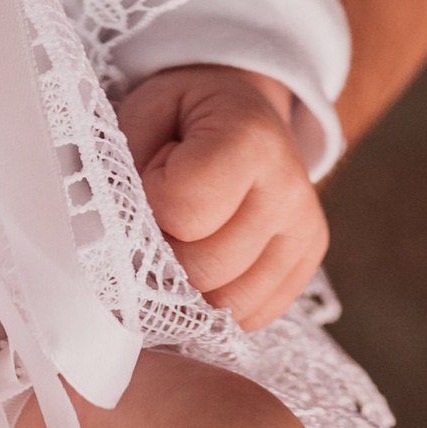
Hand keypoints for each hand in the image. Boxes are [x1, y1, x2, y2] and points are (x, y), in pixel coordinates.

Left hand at [116, 65, 327, 330]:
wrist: (241, 111)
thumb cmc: (182, 117)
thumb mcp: (143, 116)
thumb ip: (126, 173)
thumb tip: (117, 249)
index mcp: (249, 137)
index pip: (184, 209)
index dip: (153, 200)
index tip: (155, 175)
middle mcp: (289, 187)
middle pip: (205, 267)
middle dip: (168, 251)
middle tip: (166, 214)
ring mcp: (305, 230)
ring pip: (229, 304)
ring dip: (193, 283)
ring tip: (190, 234)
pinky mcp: (308, 262)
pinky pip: (252, 316)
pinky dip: (219, 300)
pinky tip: (212, 257)